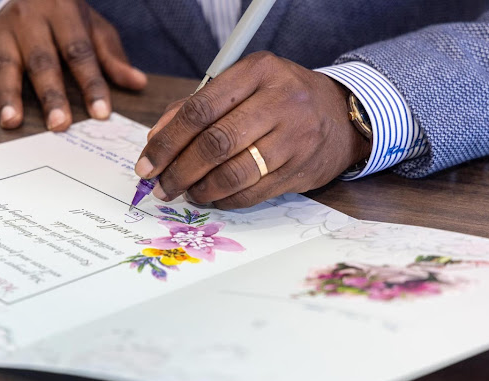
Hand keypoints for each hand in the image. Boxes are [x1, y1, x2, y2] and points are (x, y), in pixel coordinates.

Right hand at [0, 0, 146, 129]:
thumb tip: (138, 82)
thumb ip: (112, 57)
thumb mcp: (94, 28)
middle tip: (59, 124)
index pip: (79, 52)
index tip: (100, 113)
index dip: (91, 84)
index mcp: (64, 12)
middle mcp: (31, 18)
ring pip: (7, 64)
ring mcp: (3, 30)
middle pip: (42, 61)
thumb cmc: (66, 18)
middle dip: (51, 95)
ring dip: (9, 95)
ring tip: (12, 122)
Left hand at [135, 51, 371, 208]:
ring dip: (200, 189)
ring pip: (233, 173)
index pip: (199, 109)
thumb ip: (197, 107)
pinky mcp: (301, 169)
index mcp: (257, 71)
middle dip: (179, 171)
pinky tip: (212, 197)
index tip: (147, 163)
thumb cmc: (280, 99)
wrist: (341, 115)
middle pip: (215, 144)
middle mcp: (280, 100)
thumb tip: (155, 140)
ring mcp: (294, 137)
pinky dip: (225, 200)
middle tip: (161, 187)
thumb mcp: (243, 87)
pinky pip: (252, 193)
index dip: (167, 141)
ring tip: (185, 192)